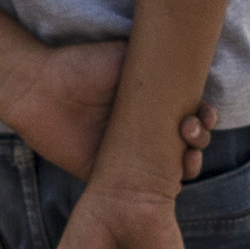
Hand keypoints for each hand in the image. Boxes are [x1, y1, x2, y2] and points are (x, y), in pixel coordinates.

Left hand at [6, 39, 211, 183]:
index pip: (190, 116)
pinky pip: (142, 192)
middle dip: (199, 140)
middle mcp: (144, 132)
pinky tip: (173, 180)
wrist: (42, 88)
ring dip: (189, 164)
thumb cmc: (84, 67)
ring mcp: (128, 157)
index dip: (205, 118)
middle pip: (186, 144)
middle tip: (191, 130)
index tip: (207, 113)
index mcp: (152, 106)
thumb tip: (191, 68)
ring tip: (187, 155)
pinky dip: (162, 190)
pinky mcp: (108, 178)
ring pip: (171, 170)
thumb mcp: (129, 56)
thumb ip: (160, 61)